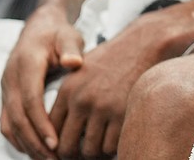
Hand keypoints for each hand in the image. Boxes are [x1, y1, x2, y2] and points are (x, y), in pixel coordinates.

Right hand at [0, 3, 83, 158]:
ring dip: (26, 144)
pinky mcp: (7, 96)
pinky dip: (19, 138)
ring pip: (9, 124)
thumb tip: (74, 62)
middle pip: (17, 118)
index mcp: (26, 64)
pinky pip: (8, 122)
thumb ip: (71, 48)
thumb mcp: (68, 35)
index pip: (30, 100)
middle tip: (53, 159)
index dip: (41, 123)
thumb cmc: (58, 33)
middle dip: (34, 141)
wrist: (39, 26)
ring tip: (47, 159)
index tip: (55, 141)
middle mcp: (11, 79)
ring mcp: (6, 89)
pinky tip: (36, 149)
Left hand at [46, 13, 169, 158]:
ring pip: (90, 150)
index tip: (64, 147)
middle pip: (66, 147)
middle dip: (73, 154)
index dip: (55, 145)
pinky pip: (111, 146)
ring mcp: (103, 108)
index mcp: (68, 91)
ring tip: (100, 144)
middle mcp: (82, 100)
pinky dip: (112, 147)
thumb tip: (55, 128)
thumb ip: (68, 96)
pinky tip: (114, 137)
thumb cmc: (113, 58)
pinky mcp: (124, 113)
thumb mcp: (82, 70)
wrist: (143, 44)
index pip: (50, 131)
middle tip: (81, 151)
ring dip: (94, 152)